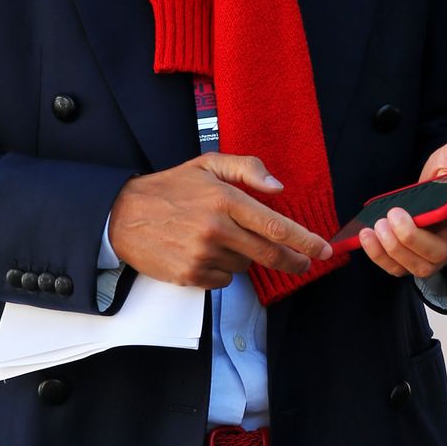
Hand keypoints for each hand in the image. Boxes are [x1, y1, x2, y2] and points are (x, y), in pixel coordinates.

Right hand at [107, 153, 334, 288]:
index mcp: (224, 199)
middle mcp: (216, 229)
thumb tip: (279, 188)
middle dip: (294, 262)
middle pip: (269, 254)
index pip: (275, 226)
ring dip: (244, 258)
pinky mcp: (190, 276)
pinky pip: (223, 280)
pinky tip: (205, 254)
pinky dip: (222, 270)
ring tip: (221, 240)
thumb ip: (246, 169)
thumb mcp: (206, 164)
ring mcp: (202, 255)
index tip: (324, 250)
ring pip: (245, 267)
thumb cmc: (169, 188)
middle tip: (304, 263)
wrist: (122, 216)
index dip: (305, 241)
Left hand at [359, 136, 446, 280]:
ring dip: (394, 249)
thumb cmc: (446, 173)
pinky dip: (379, 256)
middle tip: (395, 215)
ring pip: (418, 266)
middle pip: (440, 253)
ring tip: (379, 224)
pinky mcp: (410, 258)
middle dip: (414, 238)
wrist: (427, 186)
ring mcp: (432, 252)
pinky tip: (367, 235)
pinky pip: (397, 268)